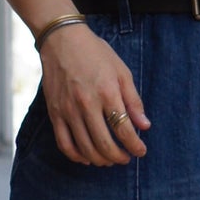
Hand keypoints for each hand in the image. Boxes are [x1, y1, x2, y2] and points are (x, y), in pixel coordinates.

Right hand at [38, 24, 149, 165]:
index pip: (123, 129)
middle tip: (126, 158)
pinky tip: (86, 158)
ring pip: (85, 148)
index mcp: (107, 92)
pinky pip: (64, 143)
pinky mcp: (55, 113)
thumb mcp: (121, 71)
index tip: (141, 151)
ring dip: (100, 159)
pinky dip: (76, 156)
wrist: (62, 40)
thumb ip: (133, 100)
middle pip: (104, 143)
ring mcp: (68, 110)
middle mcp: (87, 104)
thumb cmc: (95, 54)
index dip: (134, 145)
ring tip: (109, 159)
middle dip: (119, 156)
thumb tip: (144, 126)